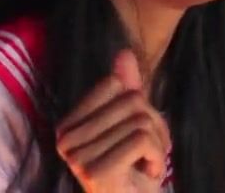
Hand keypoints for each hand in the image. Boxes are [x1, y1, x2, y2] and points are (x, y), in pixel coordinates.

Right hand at [56, 50, 170, 192]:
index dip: (141, 106)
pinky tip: (148, 172)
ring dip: (158, 145)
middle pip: (132, 101)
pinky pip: (143, 140)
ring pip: (140, 121)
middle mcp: (65, 140)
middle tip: (147, 153)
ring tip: (146, 164)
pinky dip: (158, 156)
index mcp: (68, 124)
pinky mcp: (96, 172)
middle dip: (154, 127)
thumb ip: (127, 89)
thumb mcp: (133, 123)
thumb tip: (124, 53)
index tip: (137, 135)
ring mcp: (77, 157)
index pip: (116, 85)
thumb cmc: (133, 169)